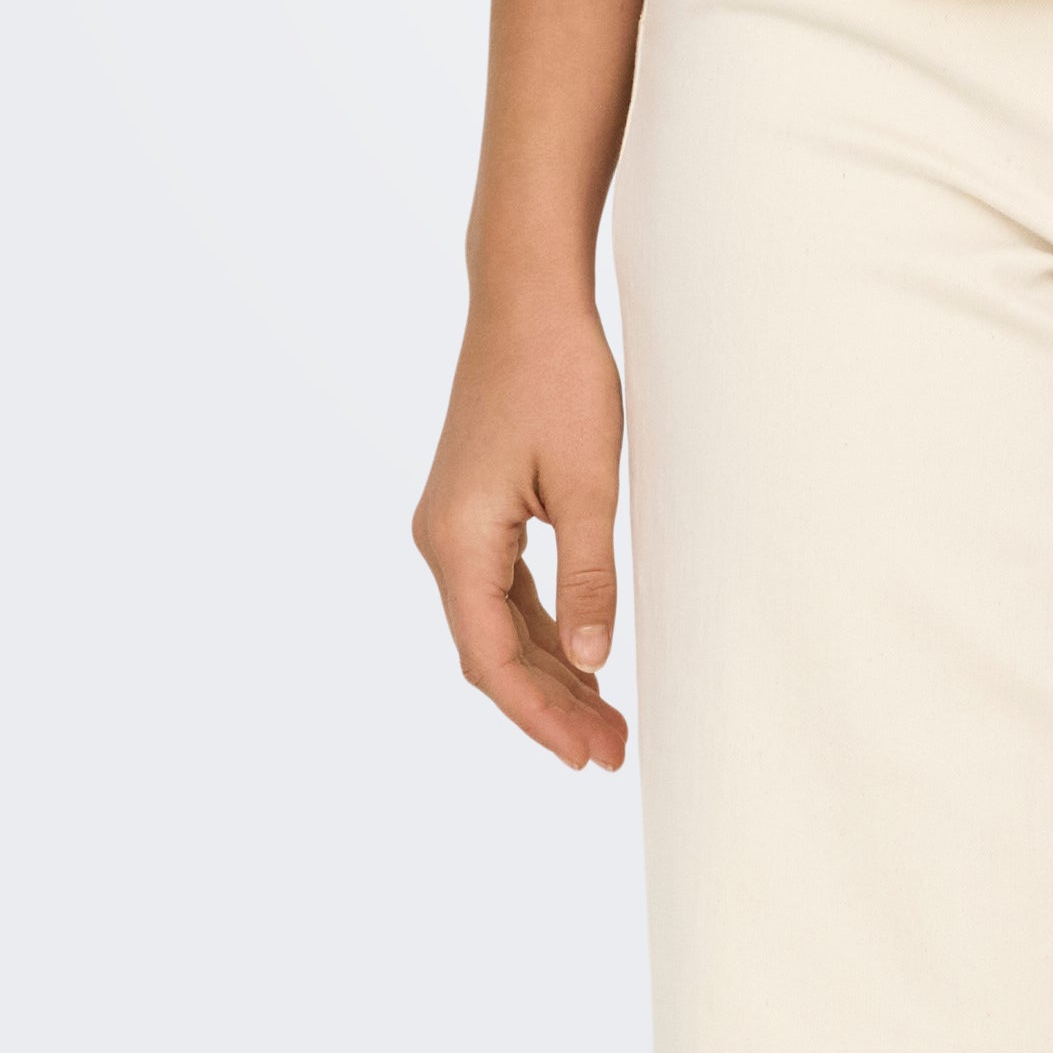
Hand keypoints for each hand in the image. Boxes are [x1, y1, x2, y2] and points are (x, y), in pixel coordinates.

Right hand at [413, 289, 629, 770]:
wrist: (527, 296)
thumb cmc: (559, 376)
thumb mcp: (588, 483)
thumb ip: (588, 577)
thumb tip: (595, 661)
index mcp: (457, 542)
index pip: (492, 660)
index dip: (541, 716)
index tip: (589, 755)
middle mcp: (441, 541)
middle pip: (491, 652)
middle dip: (550, 706)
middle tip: (611, 751)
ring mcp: (454, 524)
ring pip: (498, 624)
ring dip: (549, 671)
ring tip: (605, 719)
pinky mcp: (475, 507)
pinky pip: (504, 590)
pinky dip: (543, 627)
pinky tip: (584, 656)